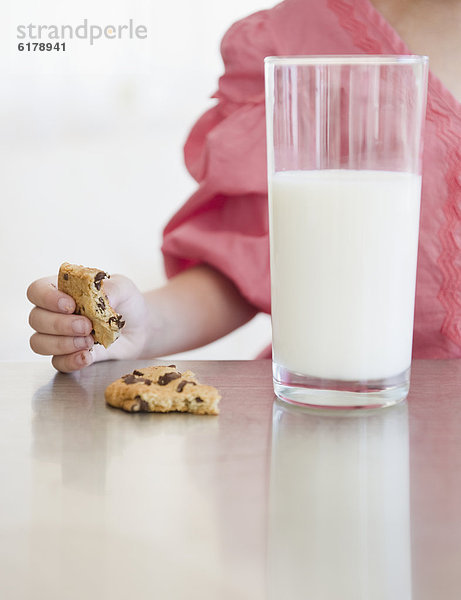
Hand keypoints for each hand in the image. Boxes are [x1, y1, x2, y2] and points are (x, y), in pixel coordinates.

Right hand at [27, 274, 148, 372]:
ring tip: (90, 342)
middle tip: (87, 326)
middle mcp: (53, 313)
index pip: (37, 291)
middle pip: (36, 319)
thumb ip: (112, 289)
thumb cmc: (126, 303)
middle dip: (59, 324)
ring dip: (62, 344)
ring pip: (39, 343)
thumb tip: (101, 297)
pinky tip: (87, 357)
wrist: (140, 329)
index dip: (47, 298)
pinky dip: (70, 361)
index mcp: (61, 290)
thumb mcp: (124, 288)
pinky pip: (57, 362)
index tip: (70, 305)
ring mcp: (58, 336)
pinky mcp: (68, 356)